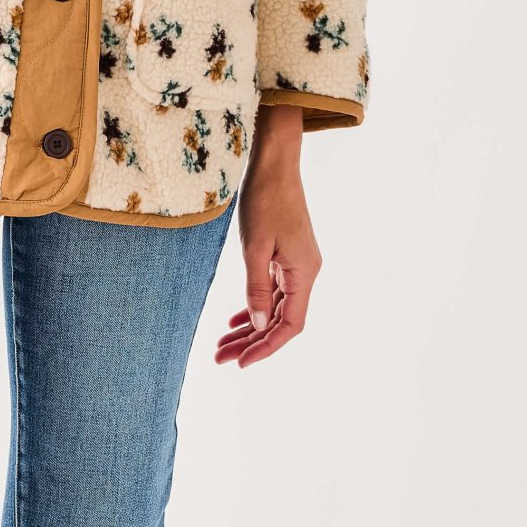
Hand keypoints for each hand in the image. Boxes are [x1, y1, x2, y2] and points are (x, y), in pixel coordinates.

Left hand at [217, 107, 320, 369]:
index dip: (266, 347)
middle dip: (252, 342)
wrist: (274, 164)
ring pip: (275, 308)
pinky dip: (254, 306)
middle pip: (281, 320)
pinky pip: (273, 291)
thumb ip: (255, 288)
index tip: (241, 362)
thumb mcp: (254, 247)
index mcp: (304, 272)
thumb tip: (257, 326)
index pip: (290, 325)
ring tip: (222, 345)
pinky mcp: (287, 256)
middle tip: (221, 358)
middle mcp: (305, 272)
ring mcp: (297, 264)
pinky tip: (236, 320)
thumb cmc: (264, 200)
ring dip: (250, 327)